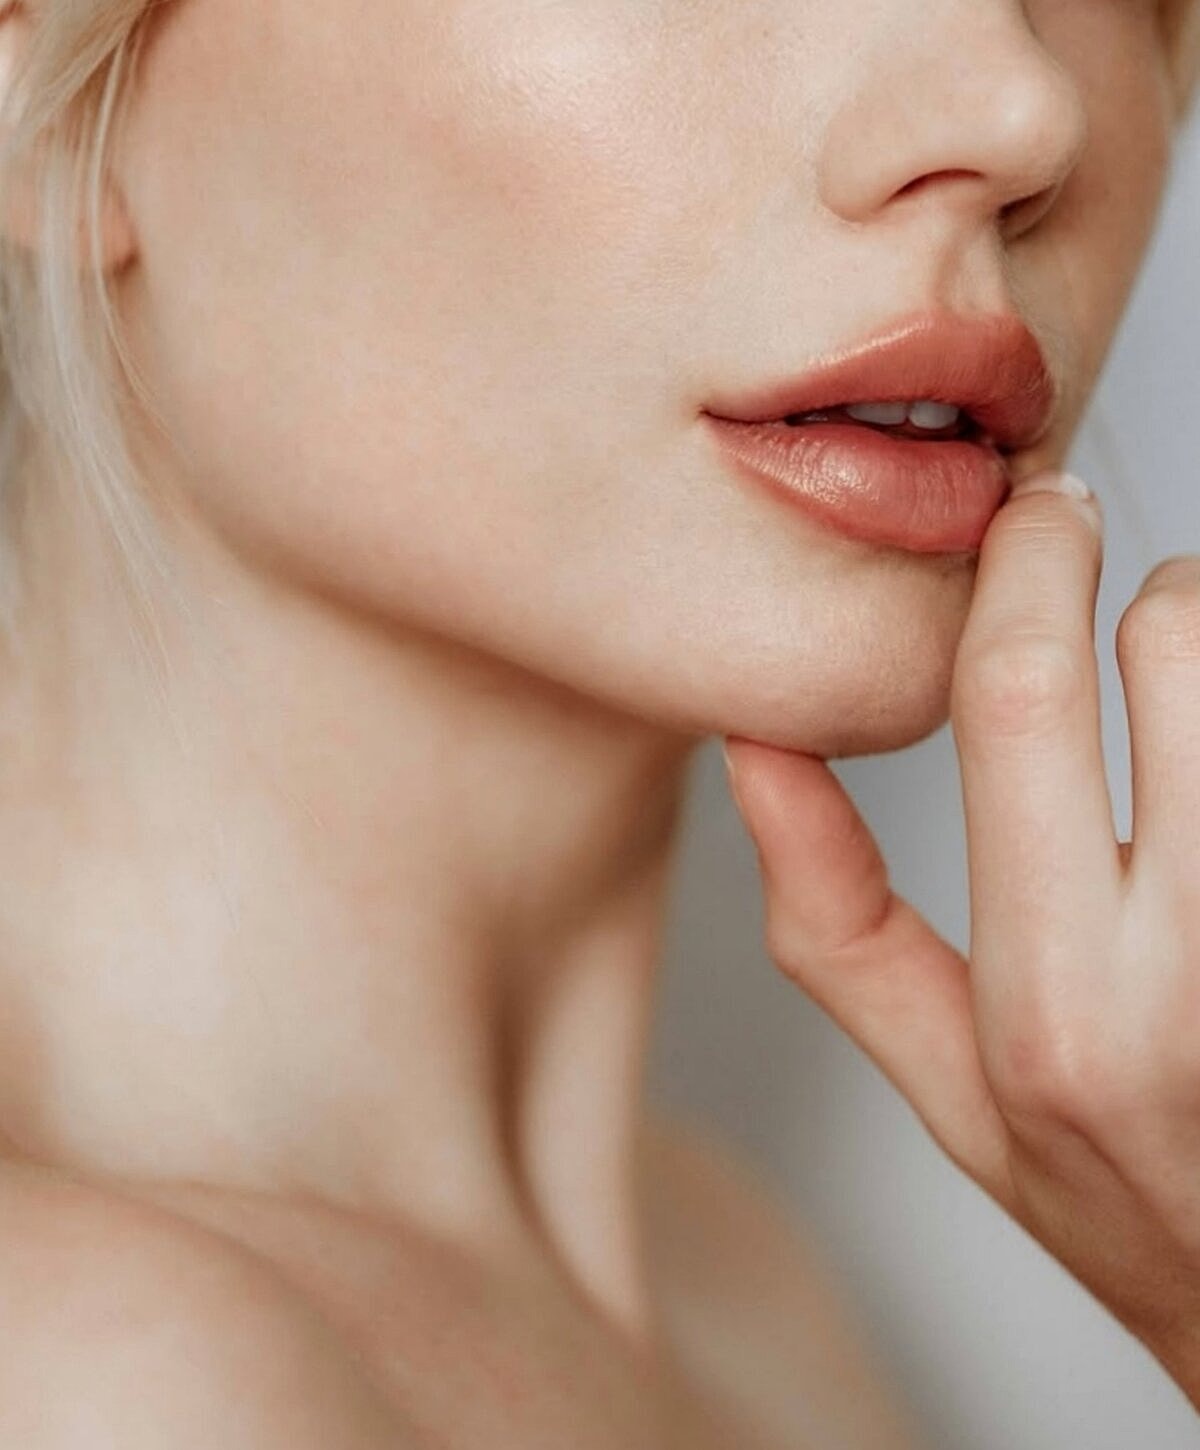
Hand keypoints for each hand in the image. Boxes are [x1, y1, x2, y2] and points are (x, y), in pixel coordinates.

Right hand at [722, 469, 1199, 1404]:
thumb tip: (757, 745)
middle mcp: (1191, 972)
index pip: (1019, 699)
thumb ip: (835, 919)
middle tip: (1128, 618)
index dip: (1023, 564)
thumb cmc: (1120, 1197)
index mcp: (1058, 1007)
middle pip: (1180, 645)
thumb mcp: (944, 1086)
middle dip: (1150, 594)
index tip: (1034, 510)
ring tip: (1193, 731)